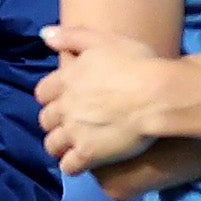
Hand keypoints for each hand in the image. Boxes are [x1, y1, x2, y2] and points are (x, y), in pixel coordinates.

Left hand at [37, 26, 184, 173]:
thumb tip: (44, 34)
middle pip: (46, 120)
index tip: (62, 100)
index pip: (42, 93)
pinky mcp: (88, 153)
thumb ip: (72, 36)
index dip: (51, 97)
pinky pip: (69, 166)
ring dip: (60, 145)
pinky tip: (80, 163)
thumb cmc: (137, 63)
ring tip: (72, 146)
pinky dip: (72, 166)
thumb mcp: (104, 40)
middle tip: (69, 124)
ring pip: (53, 144)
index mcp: (66, 79)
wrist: (158, 95)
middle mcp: (65, 106)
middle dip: (54, 122)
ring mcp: (75, 131)